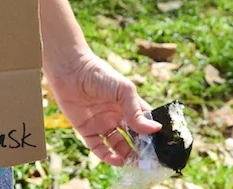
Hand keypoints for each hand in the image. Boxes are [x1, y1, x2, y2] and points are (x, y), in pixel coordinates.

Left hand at [46, 55, 160, 166]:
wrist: (71, 70)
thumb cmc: (99, 74)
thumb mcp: (123, 91)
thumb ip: (136, 112)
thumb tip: (155, 129)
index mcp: (127, 105)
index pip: (143, 123)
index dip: (152, 135)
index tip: (161, 147)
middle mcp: (116, 116)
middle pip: (132, 138)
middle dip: (140, 149)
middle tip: (148, 161)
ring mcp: (101, 123)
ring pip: (117, 145)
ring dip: (126, 155)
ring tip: (133, 162)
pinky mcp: (86, 129)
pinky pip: (98, 147)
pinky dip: (107, 156)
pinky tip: (118, 161)